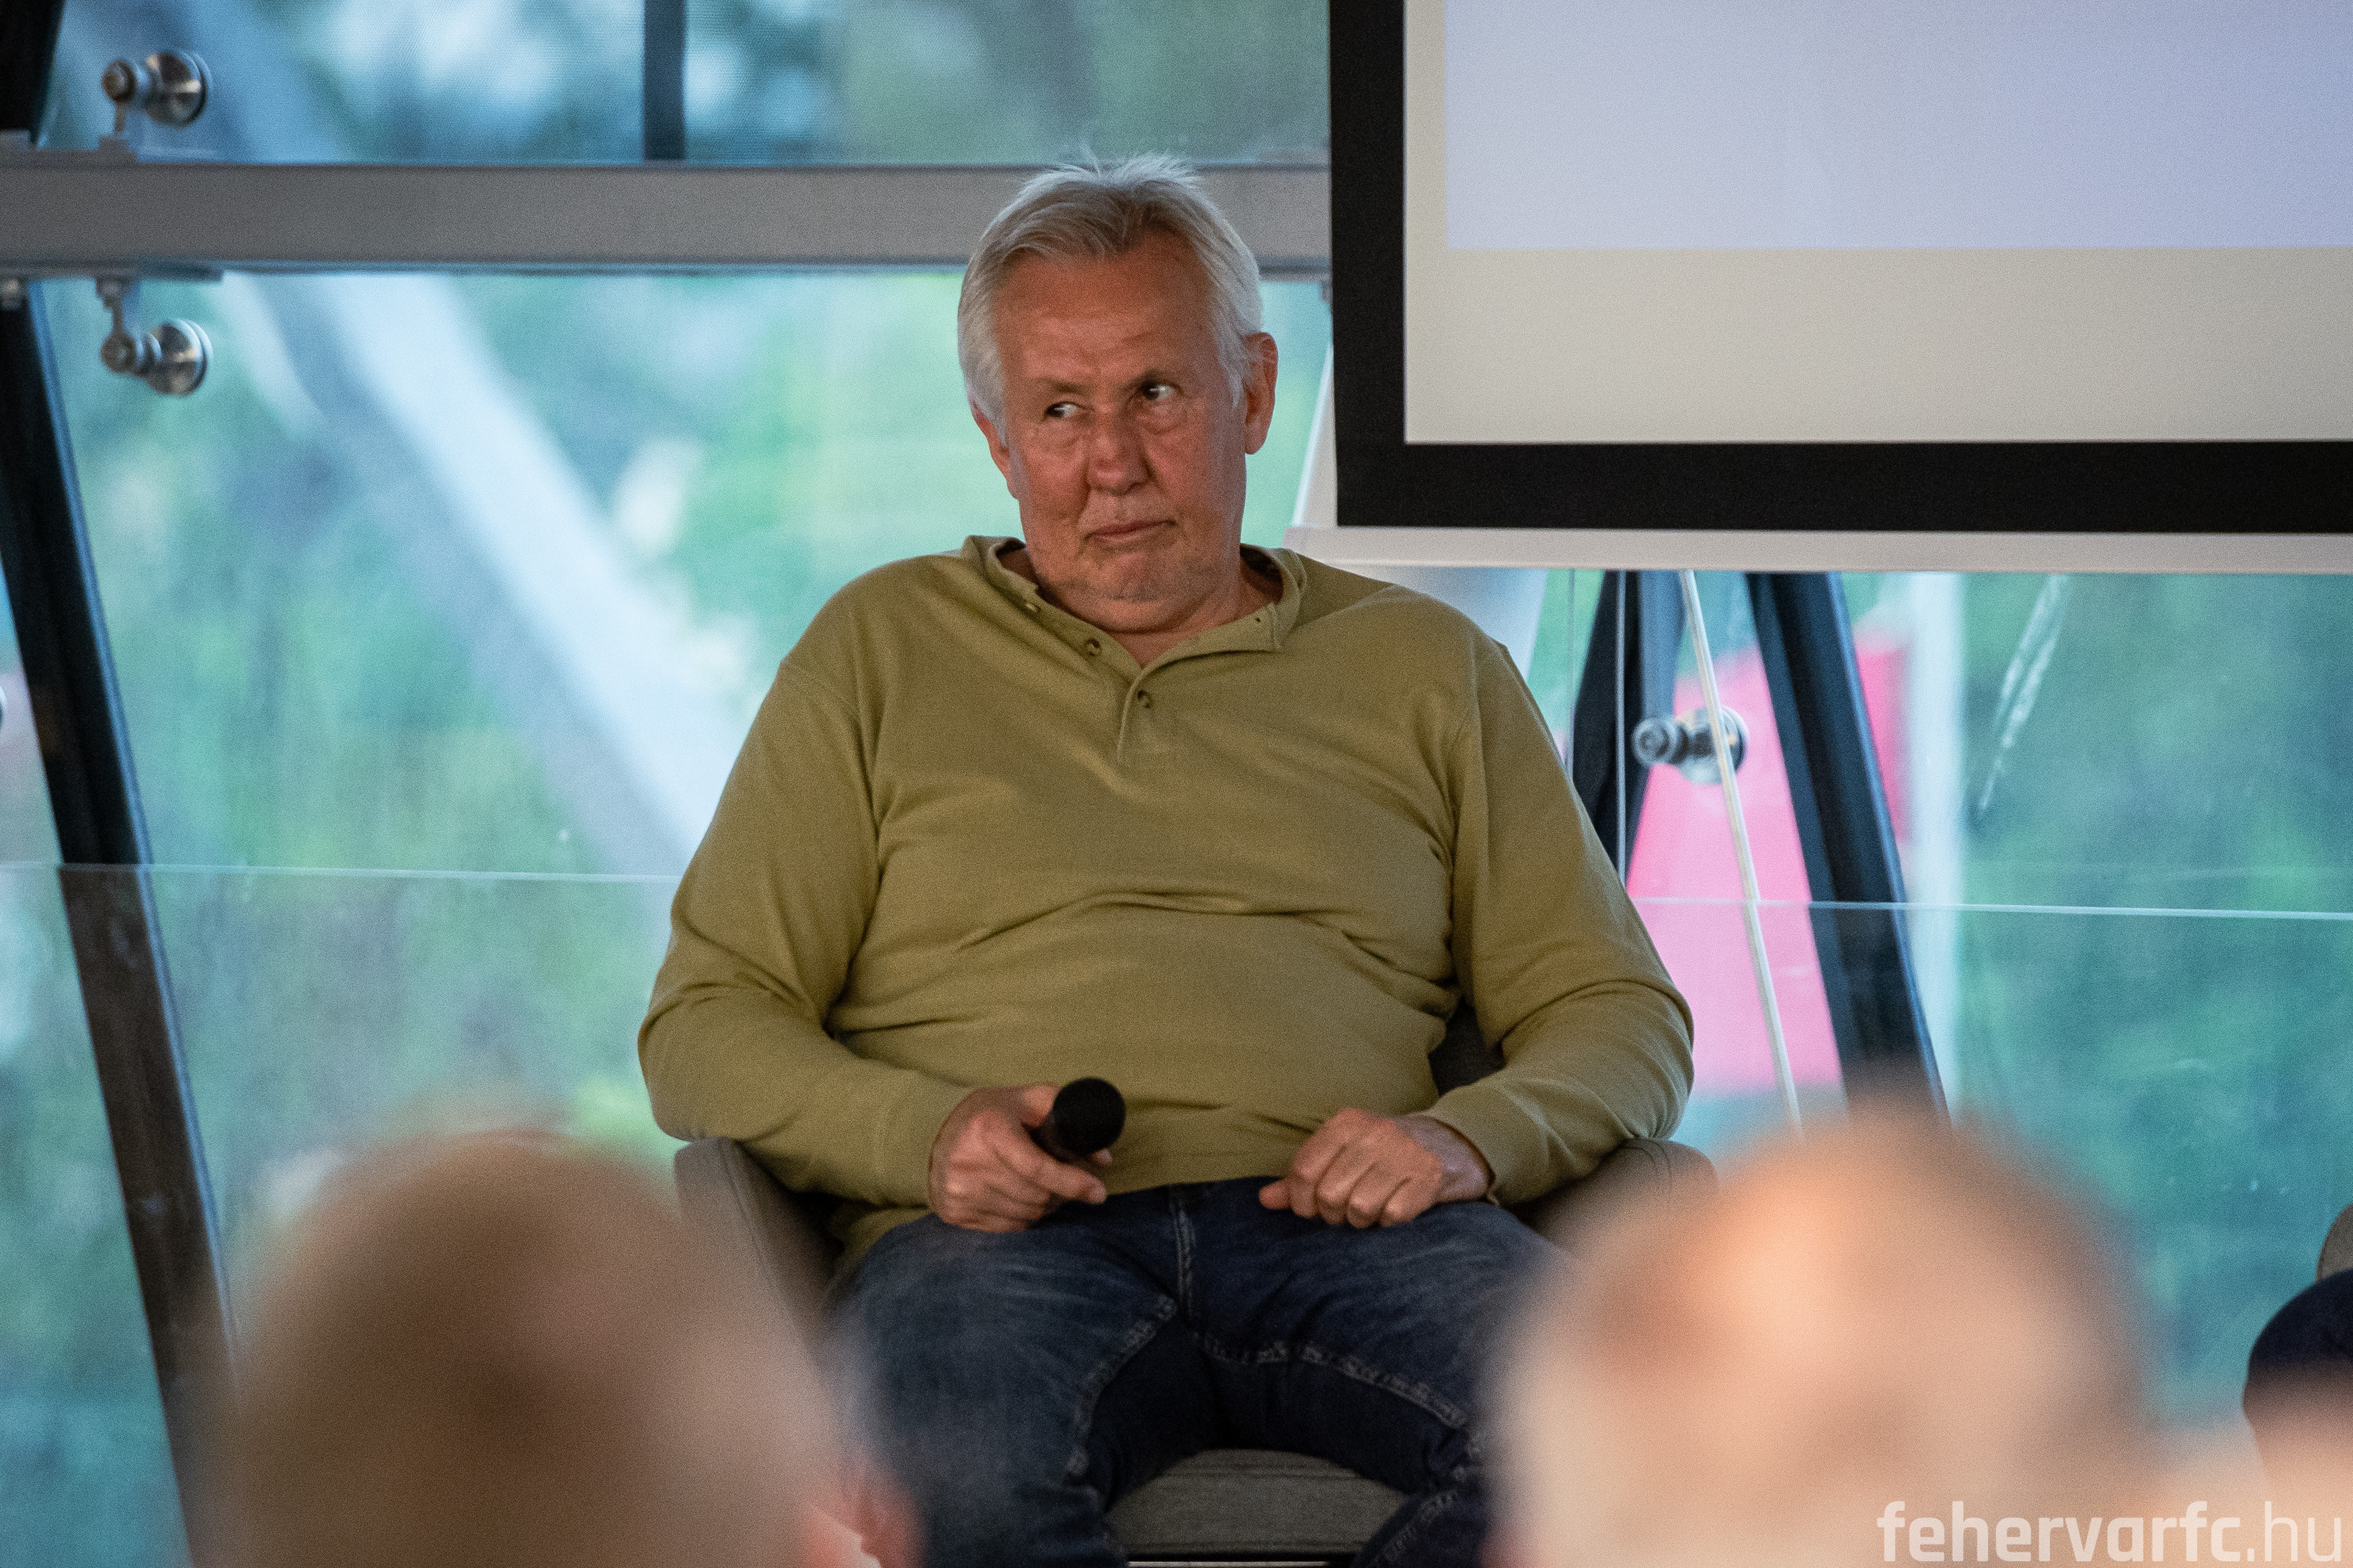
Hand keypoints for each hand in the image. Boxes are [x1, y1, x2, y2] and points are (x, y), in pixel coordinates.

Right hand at [927, 1084, 1108, 1231]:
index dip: (1073, 1183)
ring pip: (1025, 1215)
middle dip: (1060, 1193)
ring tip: (1043, 1189)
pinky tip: (1020, 1198)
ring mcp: (960, 1191)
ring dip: (1044, 1206)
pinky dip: (1022, 1216)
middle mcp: (969, 1162)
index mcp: (990, 1129)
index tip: (1098, 1192)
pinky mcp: (955, 1212)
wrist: (933, 1131)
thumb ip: (1066, 1116)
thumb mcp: (1026, 1101)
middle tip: (1065, 1183)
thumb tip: (1102, 1158)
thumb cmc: (990, 1114)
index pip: (1039, 1168)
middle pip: (1036, 1195)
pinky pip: (1006, 1227)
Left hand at [1258, 1108, 1492, 1227]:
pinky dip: (1389, 1222)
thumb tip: (1264, 1200)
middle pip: (1329, 1195)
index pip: (1303, 1169)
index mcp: (1346, 1123)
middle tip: (1346, 1211)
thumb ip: (1303, 1176)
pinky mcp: (1428, 1178)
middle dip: (1333, 1214)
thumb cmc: (1384, 1153)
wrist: (1450, 1145)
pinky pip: (1392, 1217)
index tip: (1311, 1210)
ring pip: (1359, 1208)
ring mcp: (1403, 1155)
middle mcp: (1373, 1133)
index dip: (1300, 1201)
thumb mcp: (1343, 1153)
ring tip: (1371, 1209)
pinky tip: (1395, 1209)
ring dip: (1361, 1220)